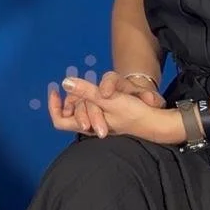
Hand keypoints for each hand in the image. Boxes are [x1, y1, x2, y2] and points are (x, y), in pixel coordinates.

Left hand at [48, 76, 181, 144]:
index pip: (60, 120)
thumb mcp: (108, 99)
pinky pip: (93, 106)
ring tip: (86, 86)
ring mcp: (99, 123)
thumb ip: (87, 92)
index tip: (55, 89)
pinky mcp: (108, 118)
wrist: (155, 121)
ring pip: (81, 108)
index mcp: (87, 125)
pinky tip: (100, 90)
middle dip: (70, 98)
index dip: (53, 106)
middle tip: (74, 84)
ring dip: (82, 96)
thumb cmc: (131, 113)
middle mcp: (90, 126)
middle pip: (70, 113)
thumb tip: (65, 82)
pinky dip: (92, 97)